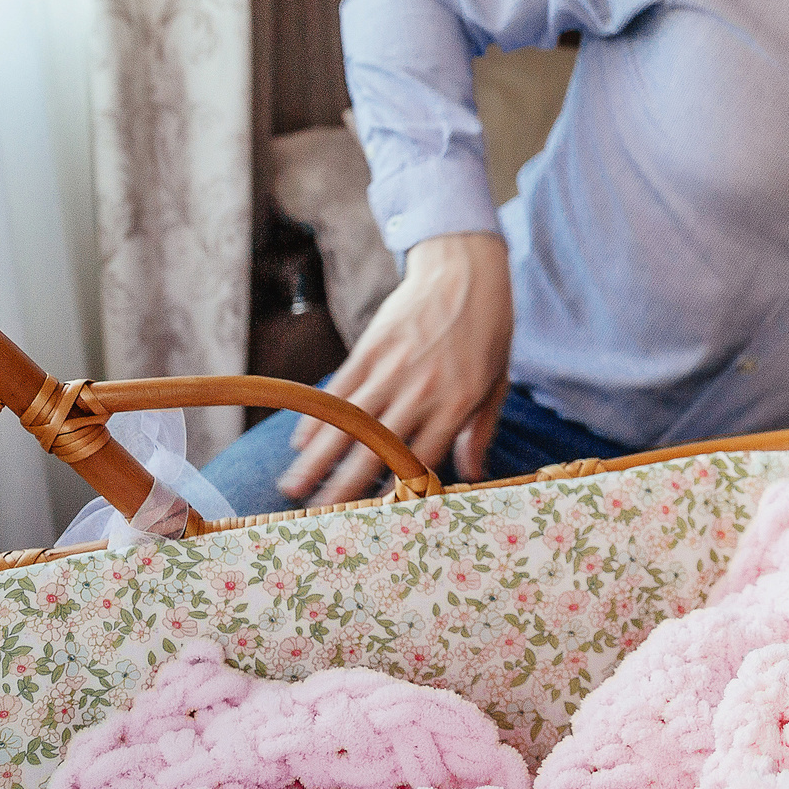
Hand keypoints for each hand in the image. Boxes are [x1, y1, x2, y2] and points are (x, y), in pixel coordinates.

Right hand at [279, 231, 513, 502]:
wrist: (467, 269)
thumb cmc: (488, 331)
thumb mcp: (497, 382)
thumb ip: (481, 430)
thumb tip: (474, 476)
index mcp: (457, 403)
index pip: (420, 458)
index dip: (392, 491)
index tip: (370, 519)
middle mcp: (422, 389)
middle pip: (375, 446)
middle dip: (342, 484)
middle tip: (315, 516)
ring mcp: (394, 366)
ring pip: (349, 420)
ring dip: (317, 456)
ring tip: (291, 485)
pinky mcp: (373, 345)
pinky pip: (341, 386)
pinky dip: (319, 414)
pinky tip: (300, 441)